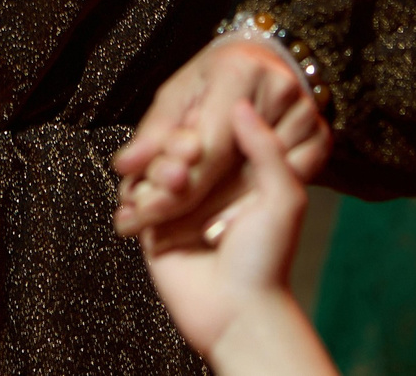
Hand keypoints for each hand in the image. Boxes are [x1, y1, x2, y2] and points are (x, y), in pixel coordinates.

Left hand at [112, 34, 328, 238]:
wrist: (260, 64)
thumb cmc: (211, 80)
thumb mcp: (175, 99)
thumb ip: (152, 135)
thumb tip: (125, 167)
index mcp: (240, 69)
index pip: (208, 146)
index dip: (177, 186)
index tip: (145, 215)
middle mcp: (281, 87)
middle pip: (233, 168)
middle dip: (191, 205)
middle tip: (155, 232)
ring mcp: (307, 113)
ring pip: (259, 183)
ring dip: (220, 210)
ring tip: (185, 227)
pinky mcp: (321, 138)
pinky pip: (284, 186)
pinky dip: (251, 201)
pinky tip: (223, 213)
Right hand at [142, 101, 332, 371]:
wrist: (236, 311)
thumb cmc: (266, 259)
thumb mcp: (283, 197)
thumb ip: (265, 148)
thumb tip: (241, 106)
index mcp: (239, 172)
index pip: (210, 130)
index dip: (200, 128)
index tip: (199, 136)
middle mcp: (206, 184)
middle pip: (173, 145)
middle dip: (174, 150)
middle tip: (184, 167)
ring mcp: (177, 204)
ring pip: (150, 168)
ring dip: (155, 174)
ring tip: (173, 186)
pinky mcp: (153, 225)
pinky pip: (132, 198)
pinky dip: (135, 201)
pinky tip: (145, 210)